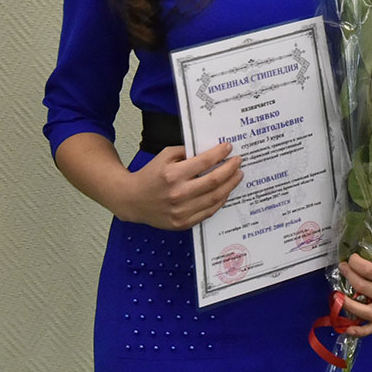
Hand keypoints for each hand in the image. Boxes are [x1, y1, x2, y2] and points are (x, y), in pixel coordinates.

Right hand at [115, 143, 242, 229]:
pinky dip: (219, 201)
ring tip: (237, 176)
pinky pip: (208, 212)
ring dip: (229, 185)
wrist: (132, 200)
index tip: (228, 148)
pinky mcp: (182, 223)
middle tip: (238, 162)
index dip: (219, 154)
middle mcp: (178, 194)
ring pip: (214, 198)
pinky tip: (225, 191)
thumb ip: (186, 152)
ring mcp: (181, 211)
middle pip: (214, 181)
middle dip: (230, 169)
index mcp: (172, 175)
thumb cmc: (149, 176)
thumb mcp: (164, 156)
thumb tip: (209, 151)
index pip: (204, 162)